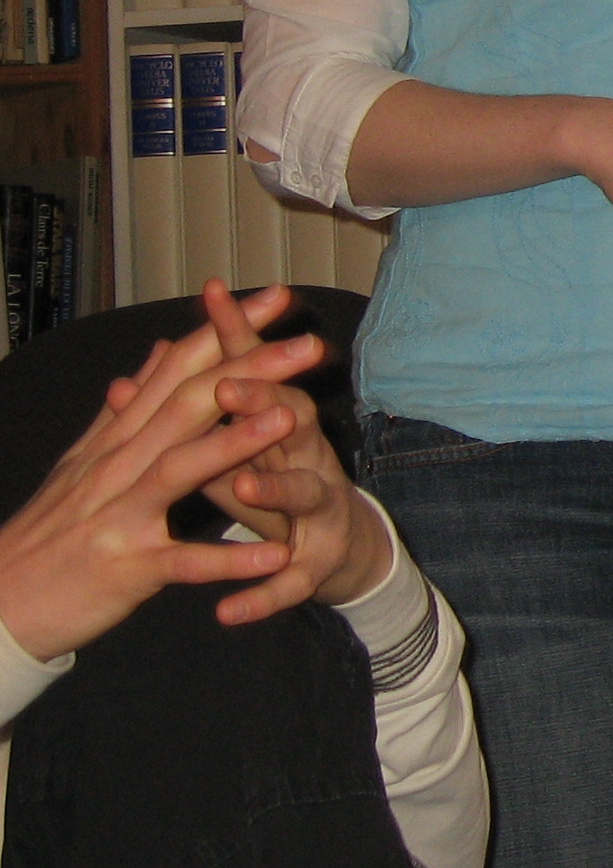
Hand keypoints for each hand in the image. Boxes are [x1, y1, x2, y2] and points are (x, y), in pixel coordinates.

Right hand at [0, 319, 325, 661]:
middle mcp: (116, 467)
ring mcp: (120, 517)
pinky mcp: (126, 569)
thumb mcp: (83, 461)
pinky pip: (183, 562)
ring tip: (290, 420)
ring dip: (234, 443)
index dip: (225, 332)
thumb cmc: (50, 532)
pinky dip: (227, 559)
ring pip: (179, 470)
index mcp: (115, 440)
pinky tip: (276, 554)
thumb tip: (161, 349)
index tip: (276, 299)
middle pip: (187, 407)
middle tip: (308, 345)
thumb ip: (130, 407)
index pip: (175, 372)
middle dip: (248, 372)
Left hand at [191, 281, 391, 619]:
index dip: (238, 337)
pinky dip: (263, 595)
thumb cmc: (281, 491)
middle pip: (293, 423)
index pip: (262, 373)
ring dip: (277, 490)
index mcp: (283, 430)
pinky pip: (292, 582)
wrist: (344, 554)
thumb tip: (144, 367)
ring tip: (246, 487)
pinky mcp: (316, 566)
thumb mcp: (239, 449)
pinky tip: (229, 612)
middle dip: (265, 403)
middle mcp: (310, 461)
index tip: (212, 298)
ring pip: (306, 495)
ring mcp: (320, 513)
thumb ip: (197, 415)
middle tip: (230, 385)